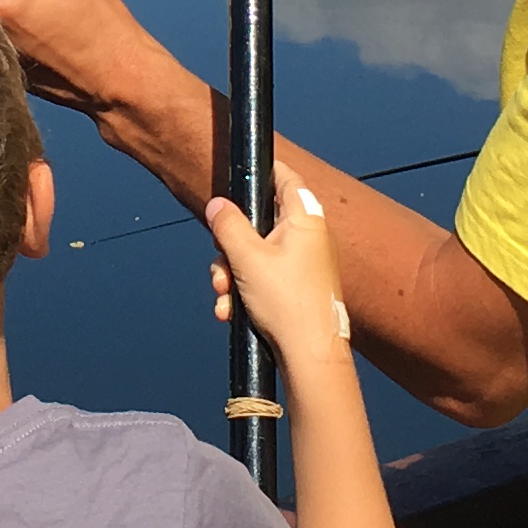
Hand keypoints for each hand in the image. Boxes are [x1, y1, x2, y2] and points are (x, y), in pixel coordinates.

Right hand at [207, 173, 349, 370]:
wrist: (309, 355)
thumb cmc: (290, 304)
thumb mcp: (247, 258)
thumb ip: (228, 226)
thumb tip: (217, 204)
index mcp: (303, 220)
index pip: (284, 178)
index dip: (261, 172)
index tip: (240, 172)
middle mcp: (305, 238)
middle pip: (257, 223)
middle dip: (229, 247)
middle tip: (223, 262)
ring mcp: (301, 264)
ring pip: (252, 255)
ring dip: (231, 275)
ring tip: (226, 296)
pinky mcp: (294, 287)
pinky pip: (260, 279)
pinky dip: (242, 293)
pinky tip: (231, 312)